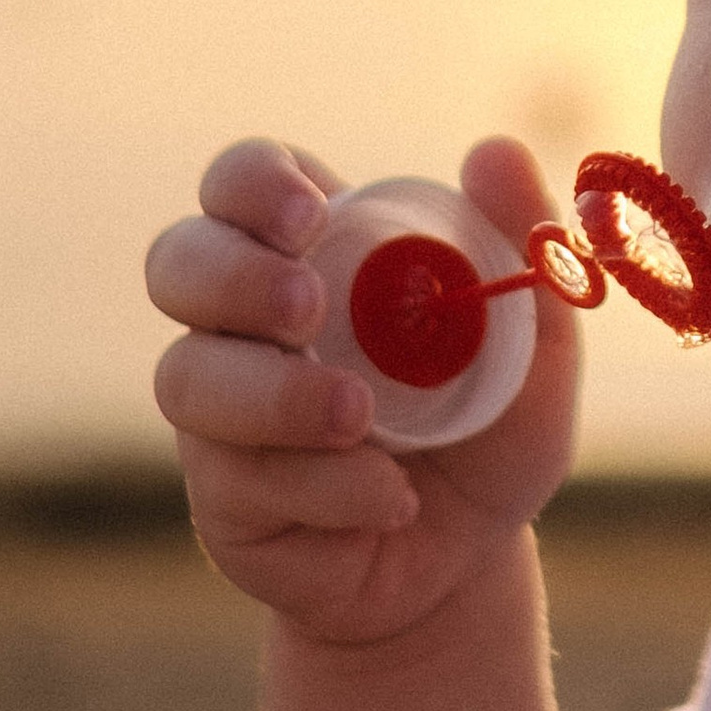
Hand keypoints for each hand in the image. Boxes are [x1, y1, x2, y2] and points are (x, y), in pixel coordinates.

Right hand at [145, 133, 581, 644]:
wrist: (469, 560)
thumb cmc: (491, 425)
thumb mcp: (534, 339)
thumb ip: (523, 241)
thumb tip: (494, 151)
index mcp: (311, 250)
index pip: (238, 181)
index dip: (252, 185)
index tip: (311, 218)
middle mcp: (245, 321)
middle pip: (177, 262)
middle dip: (234, 277)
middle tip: (310, 308)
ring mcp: (220, 413)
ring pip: (188, 379)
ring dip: (277, 395)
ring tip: (365, 419)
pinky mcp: (221, 500)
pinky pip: (241, 481)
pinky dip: (327, 487)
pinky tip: (393, 499)